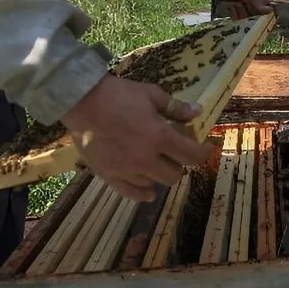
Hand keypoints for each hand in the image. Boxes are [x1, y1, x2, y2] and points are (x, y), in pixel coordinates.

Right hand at [60, 75, 209, 200]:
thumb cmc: (119, 94)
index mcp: (159, 136)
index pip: (191, 155)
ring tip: (155, 162)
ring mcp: (126, 170)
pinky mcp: (108, 176)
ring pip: (153, 185)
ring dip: (158, 174)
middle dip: (178, 163)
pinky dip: (142, 192)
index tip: (206, 148)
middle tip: (173, 152)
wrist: (81, 101)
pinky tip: (148, 190)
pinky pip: (131, 193)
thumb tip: (197, 111)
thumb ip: (175, 107)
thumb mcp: (151, 94)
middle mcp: (145, 159)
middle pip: (174, 175)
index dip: (203, 153)